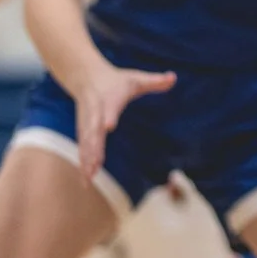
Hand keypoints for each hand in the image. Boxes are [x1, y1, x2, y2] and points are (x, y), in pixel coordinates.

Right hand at [73, 62, 175, 182]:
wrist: (86, 77)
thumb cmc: (116, 80)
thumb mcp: (136, 78)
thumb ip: (155, 81)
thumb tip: (174, 77)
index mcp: (110, 99)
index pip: (110, 109)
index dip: (109, 116)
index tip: (109, 126)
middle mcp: (95, 112)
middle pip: (94, 130)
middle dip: (94, 146)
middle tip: (96, 163)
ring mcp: (87, 123)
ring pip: (86, 143)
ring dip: (87, 160)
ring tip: (89, 178)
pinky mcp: (83, 131)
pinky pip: (82, 148)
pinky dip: (83, 163)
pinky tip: (86, 179)